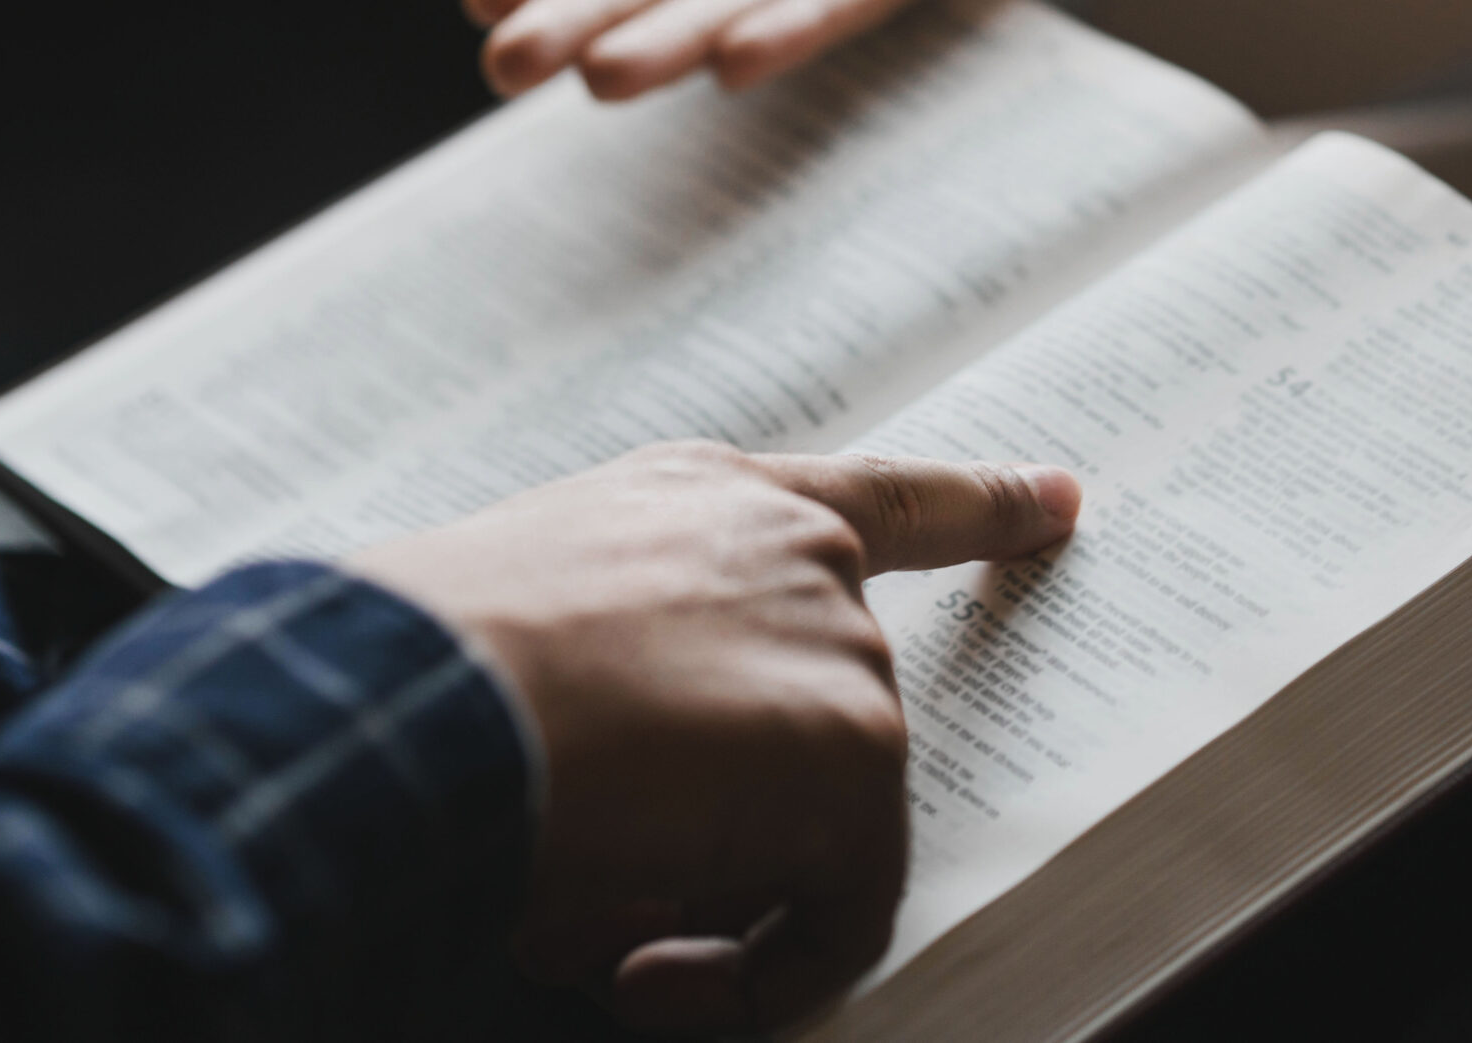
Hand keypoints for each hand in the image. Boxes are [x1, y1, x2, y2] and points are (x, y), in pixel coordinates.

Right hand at [346, 440, 1080, 1032]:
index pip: (884, 495)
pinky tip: (645, 976)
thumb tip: (682, 862)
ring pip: (823, 819)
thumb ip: (657, 702)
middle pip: (834, 719)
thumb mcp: (552, 641)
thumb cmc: (430, 673)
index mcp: (714, 501)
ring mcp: (838, 644)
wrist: (411, 693)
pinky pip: (843, 904)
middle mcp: (795, 552)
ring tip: (592, 928)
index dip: (981, 504)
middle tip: (612, 892)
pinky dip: (762, 967)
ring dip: (723, 895)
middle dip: (739, 826)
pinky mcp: (854, 748)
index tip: (1060, 502)